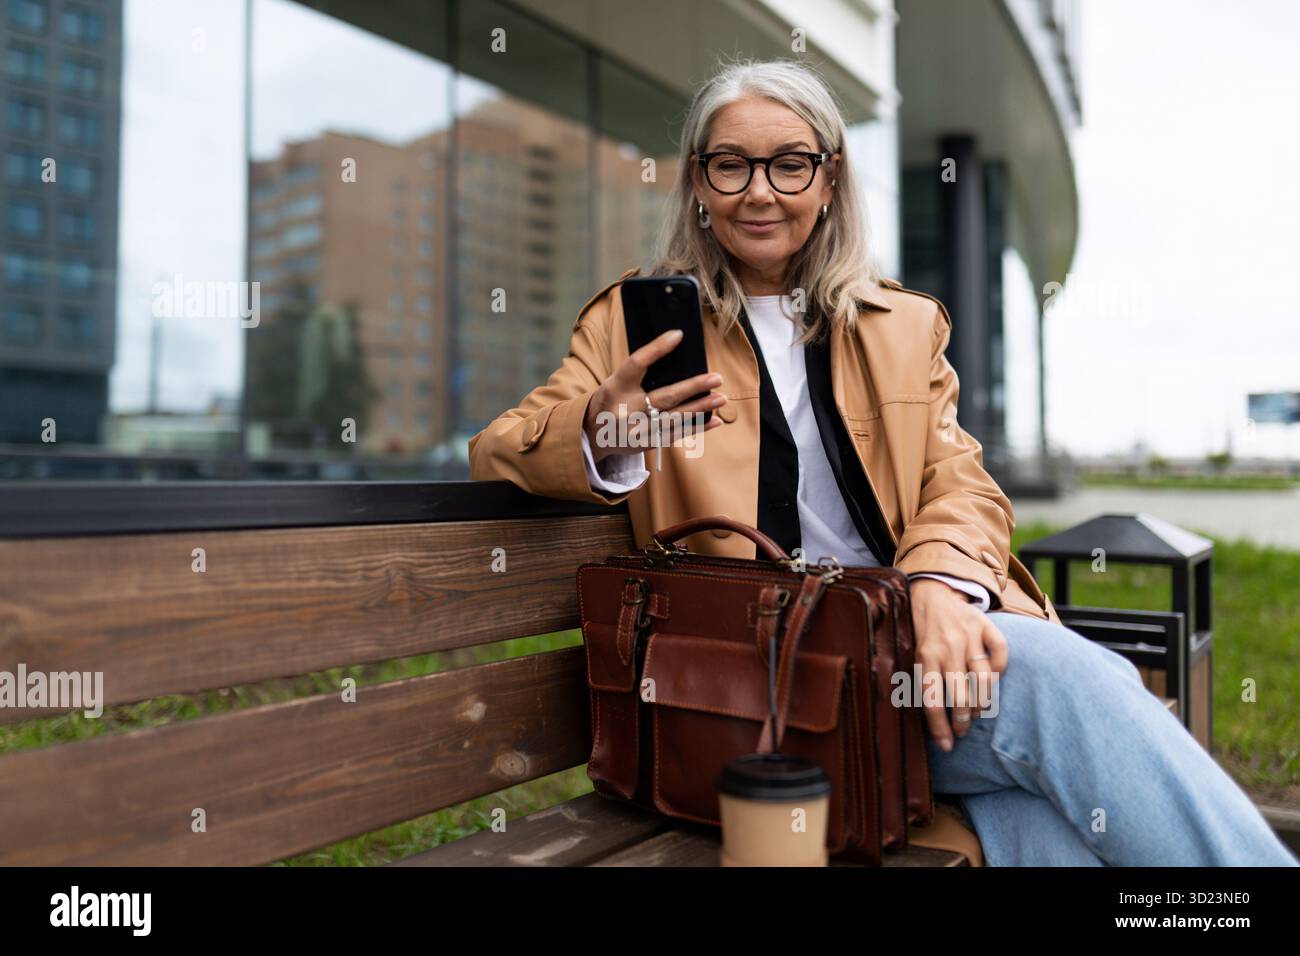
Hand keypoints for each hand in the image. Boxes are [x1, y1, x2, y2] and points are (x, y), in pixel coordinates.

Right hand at [583, 328, 726, 461]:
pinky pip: (675, 435)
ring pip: (674, 418)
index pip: (636, 363)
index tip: (678, 335)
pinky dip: (697, 428)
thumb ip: (641, 372)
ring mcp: (635, 430)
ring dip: (700, 408)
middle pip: (664, 397)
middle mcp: (625, 409)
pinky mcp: (645, 444)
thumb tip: (678, 354)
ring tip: (721, 398)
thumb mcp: (617, 381)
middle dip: (693, 387)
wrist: (592, 434)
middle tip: (716, 378)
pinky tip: (715, 420)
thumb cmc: (613, 399)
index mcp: (616, 386)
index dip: (657, 349)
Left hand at [909, 578, 1008, 751]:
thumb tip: (934, 723)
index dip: (940, 727)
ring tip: (977, 712)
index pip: (933, 699)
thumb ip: (924, 680)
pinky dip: (1000, 670)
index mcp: (924, 655)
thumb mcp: (913, 653)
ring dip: (982, 703)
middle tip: (963, 730)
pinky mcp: (985, 624)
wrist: (931, 592)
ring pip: (983, 680)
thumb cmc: (922, 631)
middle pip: (961, 695)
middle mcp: (947, 646)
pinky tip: (992, 680)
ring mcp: (968, 634)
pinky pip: (1000, 653)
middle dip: (963, 721)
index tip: (948, 746)